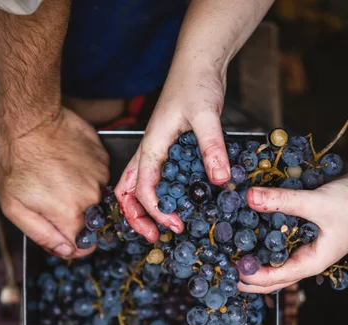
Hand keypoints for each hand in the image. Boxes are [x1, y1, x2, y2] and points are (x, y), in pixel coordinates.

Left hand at [0, 107, 108, 257]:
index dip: (72, 242)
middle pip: (89, 222)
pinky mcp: (104, 160)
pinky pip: (99, 177)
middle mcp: (92, 199)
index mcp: (71, 215)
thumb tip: (67, 251)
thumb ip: (43, 235)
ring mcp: (101, 178)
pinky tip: (68, 164)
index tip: (61, 231)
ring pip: (95, 198)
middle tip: (53, 196)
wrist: (30, 121)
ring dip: (80, 193)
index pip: (85, 246)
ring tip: (59, 176)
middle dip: (74, 215)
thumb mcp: (14, 207)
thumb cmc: (16, 161)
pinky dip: (85, 175)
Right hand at [115, 63, 229, 241]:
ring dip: (142, 211)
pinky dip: (156, 198)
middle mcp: (148, 152)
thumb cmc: (197, 82)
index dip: (157, 212)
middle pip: (127, 193)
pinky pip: (152, 180)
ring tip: (159, 229)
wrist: (198, 63)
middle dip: (137, 219)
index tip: (177, 224)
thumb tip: (220, 181)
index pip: (143, 190)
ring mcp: (155, 152)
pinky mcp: (165, 151)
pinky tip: (174, 206)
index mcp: (152, 146)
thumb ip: (212, 146)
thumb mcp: (207, 113)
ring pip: (135, 188)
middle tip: (154, 238)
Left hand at [238, 176, 347, 293]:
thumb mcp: (317, 202)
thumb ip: (283, 200)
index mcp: (310, 262)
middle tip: (222, 273)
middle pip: (272, 280)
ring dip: (253, 264)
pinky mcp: (303, 237)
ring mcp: (305, 251)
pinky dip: (262, 245)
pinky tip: (247, 237)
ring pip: (274, 265)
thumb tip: (248, 197)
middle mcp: (305, 260)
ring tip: (228, 258)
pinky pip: (278, 248)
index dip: (251, 276)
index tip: (230, 268)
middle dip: (247, 280)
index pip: (275, 278)